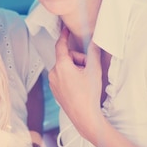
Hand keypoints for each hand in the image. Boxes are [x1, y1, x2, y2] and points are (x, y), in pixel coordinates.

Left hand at [49, 26, 103, 140]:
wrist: (84, 117)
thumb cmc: (89, 94)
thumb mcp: (94, 70)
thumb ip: (93, 53)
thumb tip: (93, 41)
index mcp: (61, 66)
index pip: (60, 46)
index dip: (64, 36)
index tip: (65, 29)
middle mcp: (53, 73)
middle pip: (66, 58)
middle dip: (78, 60)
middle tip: (88, 70)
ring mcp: (53, 82)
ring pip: (64, 68)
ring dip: (74, 69)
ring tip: (84, 81)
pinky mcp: (54, 90)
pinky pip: (62, 77)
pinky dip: (70, 77)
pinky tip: (79, 87)